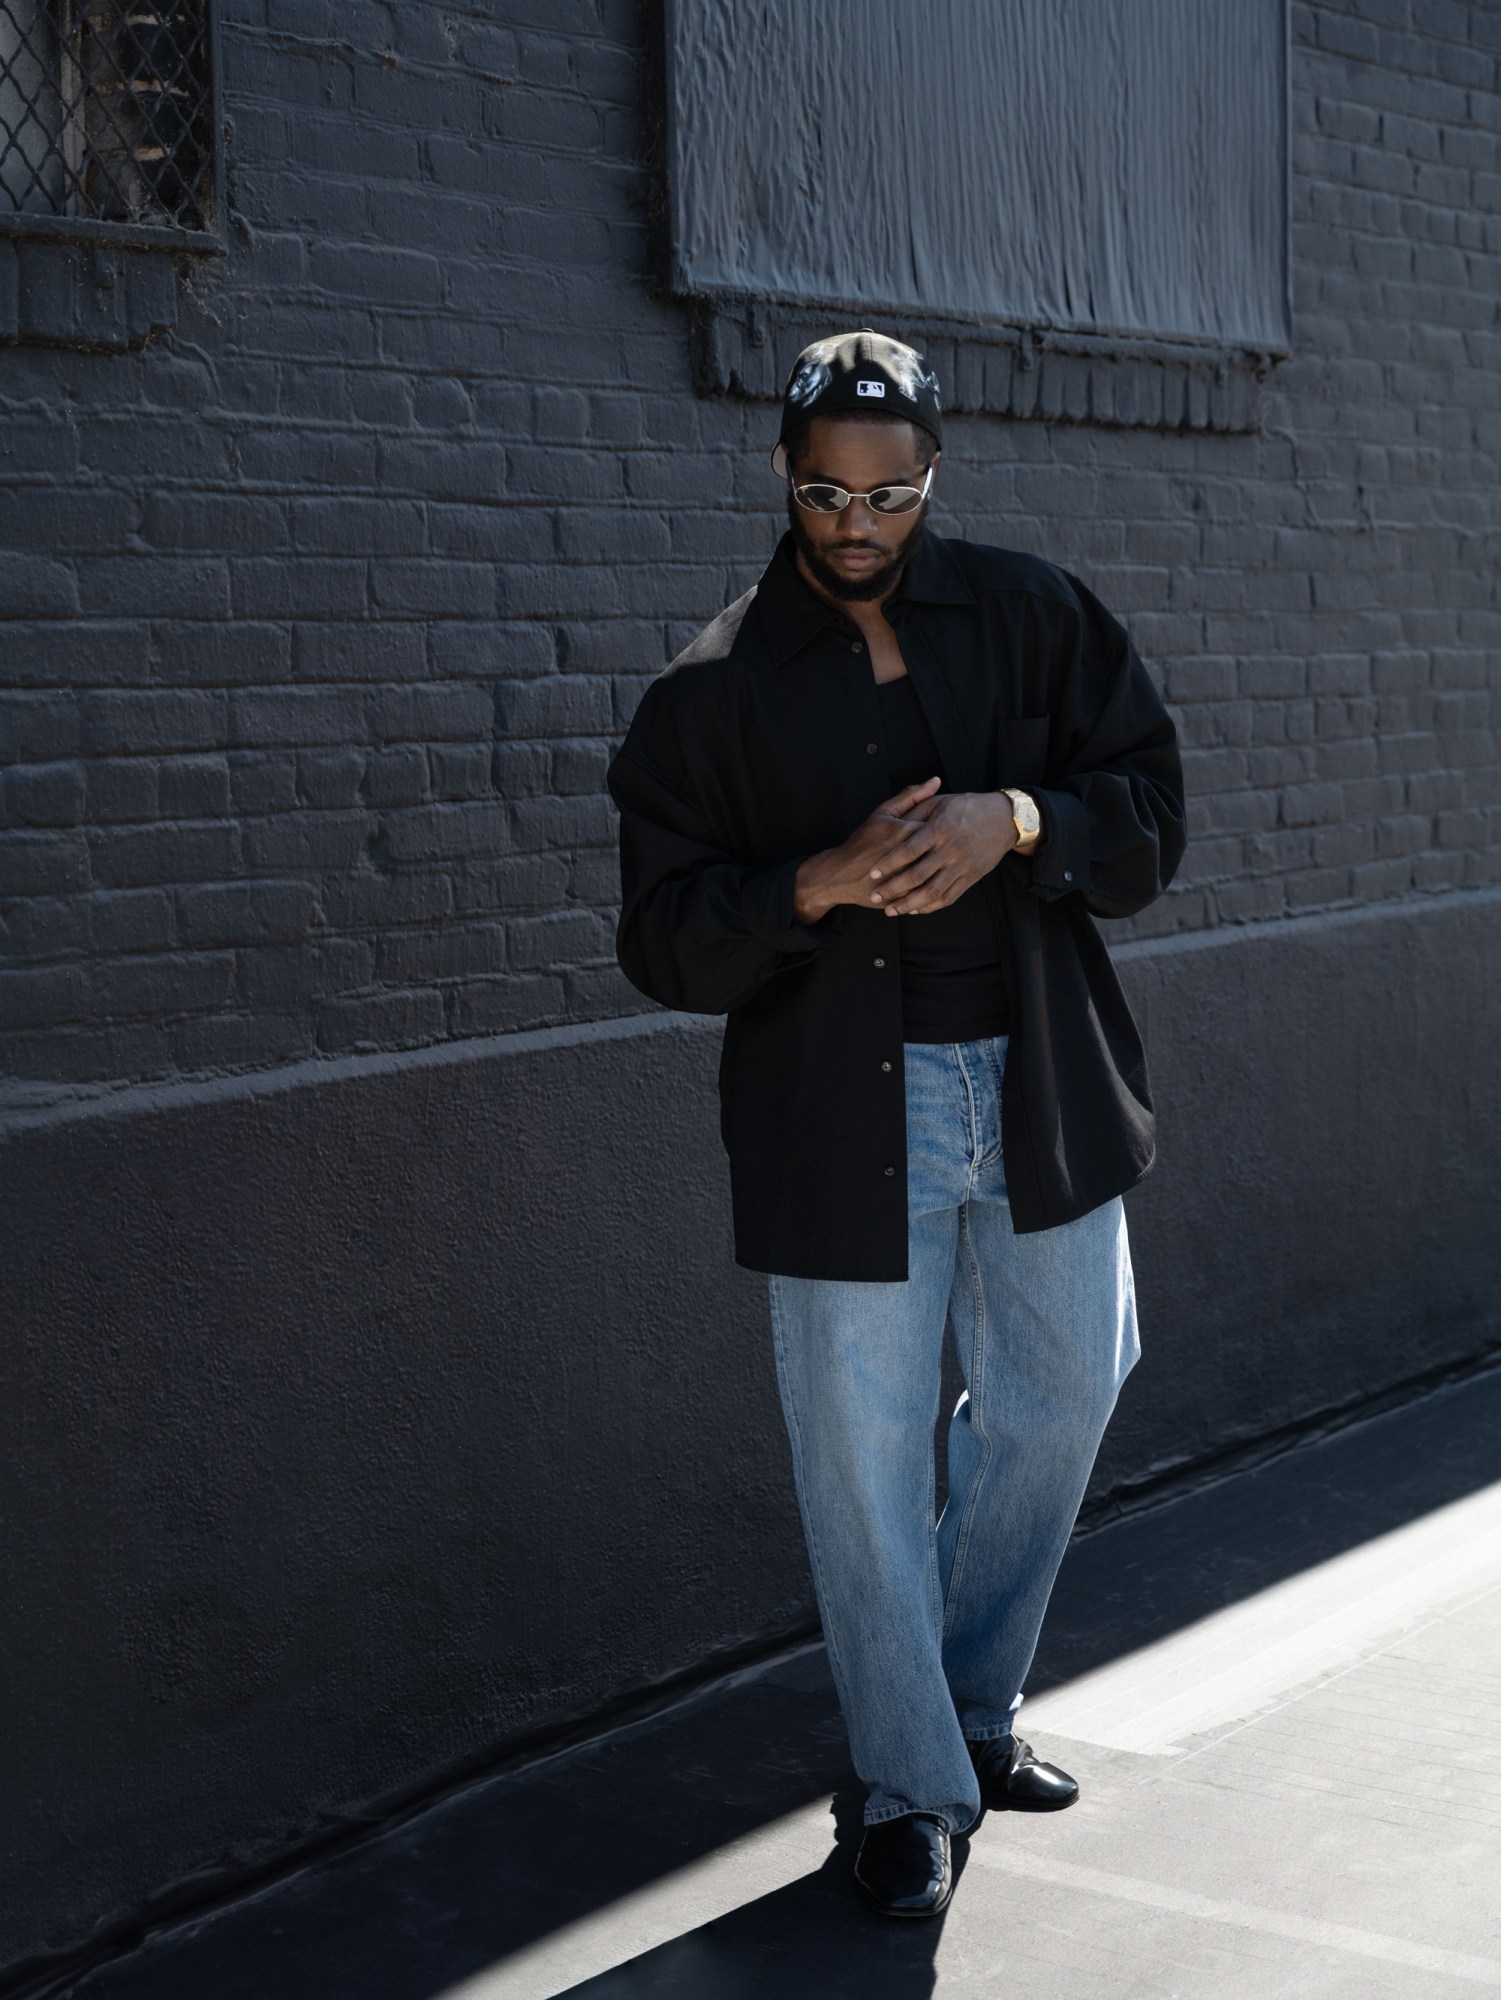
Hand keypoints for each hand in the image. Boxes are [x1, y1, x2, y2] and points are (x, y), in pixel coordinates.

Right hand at [792, 776, 942, 922]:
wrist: (842, 875)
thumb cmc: (863, 841)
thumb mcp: (884, 813)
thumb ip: (912, 796)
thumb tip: (936, 780)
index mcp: (907, 832)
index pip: (942, 826)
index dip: (949, 826)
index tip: (949, 826)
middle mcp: (910, 856)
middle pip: (945, 850)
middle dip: (950, 848)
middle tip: (949, 845)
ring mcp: (908, 879)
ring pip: (940, 874)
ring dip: (945, 868)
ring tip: (943, 862)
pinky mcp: (905, 897)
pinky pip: (929, 893)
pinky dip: (935, 887)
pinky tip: (936, 879)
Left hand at [867, 791, 1016, 914]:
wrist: (1006, 819)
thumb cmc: (969, 807)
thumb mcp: (942, 801)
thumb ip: (916, 810)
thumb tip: (895, 822)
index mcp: (941, 828)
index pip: (909, 850)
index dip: (890, 863)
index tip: (873, 873)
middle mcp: (951, 849)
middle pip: (918, 875)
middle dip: (894, 889)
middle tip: (875, 897)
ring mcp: (962, 866)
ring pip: (932, 891)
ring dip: (909, 904)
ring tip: (891, 911)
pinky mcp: (971, 877)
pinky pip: (949, 897)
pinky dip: (930, 906)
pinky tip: (915, 910)